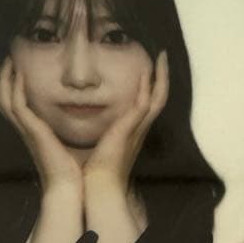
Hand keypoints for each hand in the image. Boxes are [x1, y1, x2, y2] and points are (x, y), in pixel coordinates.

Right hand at [0, 58, 82, 193]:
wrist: (72, 187)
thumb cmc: (74, 169)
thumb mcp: (70, 141)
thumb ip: (71, 128)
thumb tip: (87, 113)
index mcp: (33, 131)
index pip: (14, 104)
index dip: (11, 85)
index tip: (18, 66)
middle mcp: (26, 129)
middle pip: (2, 98)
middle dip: (2, 77)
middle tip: (8, 57)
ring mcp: (26, 130)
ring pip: (3, 99)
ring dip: (5, 78)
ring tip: (10, 59)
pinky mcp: (31, 132)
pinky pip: (17, 106)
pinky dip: (15, 88)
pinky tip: (20, 73)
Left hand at [83, 51, 168, 192]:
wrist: (95, 185)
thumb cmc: (93, 171)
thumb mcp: (97, 147)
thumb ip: (96, 136)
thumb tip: (80, 128)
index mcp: (131, 134)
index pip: (146, 107)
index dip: (150, 89)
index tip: (148, 71)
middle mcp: (139, 130)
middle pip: (158, 99)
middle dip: (162, 78)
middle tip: (163, 57)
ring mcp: (137, 130)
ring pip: (157, 99)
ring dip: (161, 77)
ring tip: (161, 57)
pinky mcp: (131, 130)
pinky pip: (145, 104)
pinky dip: (147, 86)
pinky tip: (145, 71)